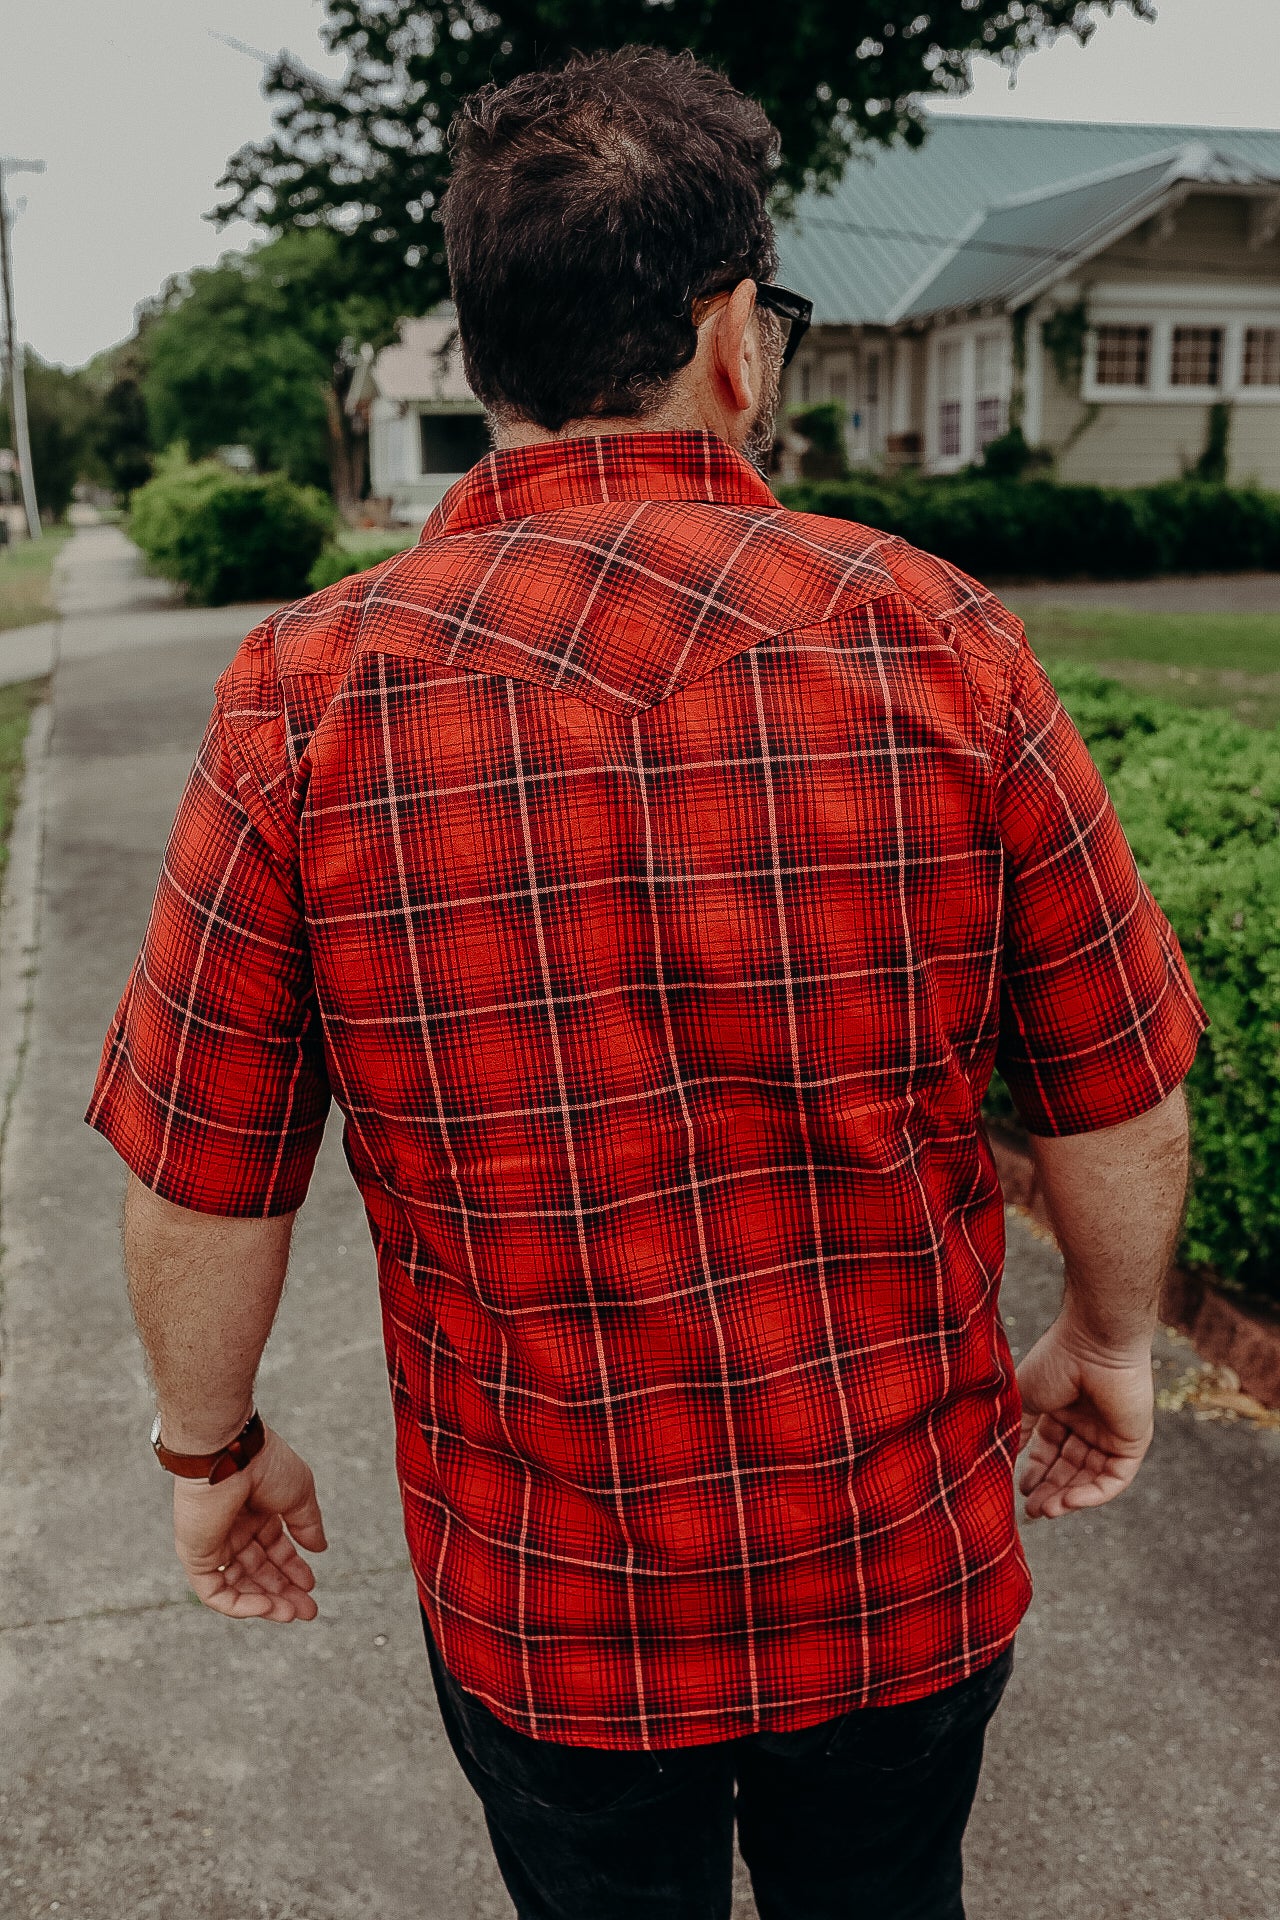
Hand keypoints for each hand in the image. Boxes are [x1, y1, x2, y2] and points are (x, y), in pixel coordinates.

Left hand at [171, 1426, 327, 1621]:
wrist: (230, 1452)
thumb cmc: (264, 1463)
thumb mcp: (299, 1494)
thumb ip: (308, 1524)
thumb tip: (320, 1549)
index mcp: (257, 1510)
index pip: (275, 1549)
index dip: (294, 1569)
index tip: (311, 1584)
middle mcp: (235, 1528)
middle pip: (259, 1571)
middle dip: (284, 1592)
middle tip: (307, 1610)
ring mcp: (214, 1543)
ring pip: (239, 1586)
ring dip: (265, 1603)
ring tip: (291, 1613)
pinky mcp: (196, 1555)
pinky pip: (214, 1591)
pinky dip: (240, 1604)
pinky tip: (266, 1605)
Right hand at [1016, 1315, 1154, 1519]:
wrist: (1094, 1342)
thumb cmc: (1057, 1360)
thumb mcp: (1026, 1398)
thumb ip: (1019, 1429)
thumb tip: (1004, 1458)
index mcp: (1063, 1410)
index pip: (1049, 1451)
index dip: (1035, 1473)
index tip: (1019, 1491)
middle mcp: (1088, 1423)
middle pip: (1068, 1468)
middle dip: (1050, 1491)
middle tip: (1032, 1512)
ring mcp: (1111, 1434)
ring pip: (1089, 1478)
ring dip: (1068, 1498)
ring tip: (1046, 1511)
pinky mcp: (1132, 1443)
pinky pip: (1114, 1479)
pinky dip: (1092, 1494)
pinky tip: (1069, 1501)